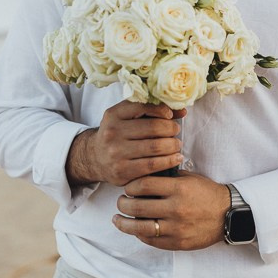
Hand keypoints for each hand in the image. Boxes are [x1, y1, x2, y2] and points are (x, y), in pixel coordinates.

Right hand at [66, 101, 185, 187]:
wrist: (95, 158)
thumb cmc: (118, 134)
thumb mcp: (128, 117)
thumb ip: (153, 110)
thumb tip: (182, 111)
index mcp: (114, 114)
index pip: (144, 106)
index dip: (162, 110)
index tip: (170, 115)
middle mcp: (112, 132)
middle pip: (154, 128)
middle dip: (171, 129)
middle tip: (176, 131)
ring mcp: (116, 153)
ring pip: (155, 147)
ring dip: (173, 145)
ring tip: (177, 145)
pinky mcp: (122, 171)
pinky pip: (152, 165)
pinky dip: (169, 161)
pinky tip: (176, 158)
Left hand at [113, 172, 229, 249]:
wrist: (229, 215)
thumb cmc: (208, 194)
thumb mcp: (191, 178)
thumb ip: (169, 176)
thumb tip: (145, 175)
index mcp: (179, 189)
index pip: (143, 185)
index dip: (130, 186)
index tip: (128, 187)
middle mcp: (176, 208)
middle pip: (136, 206)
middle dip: (123, 203)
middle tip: (121, 201)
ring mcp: (176, 228)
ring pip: (139, 227)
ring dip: (123, 223)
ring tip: (117, 219)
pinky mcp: (177, 243)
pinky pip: (151, 240)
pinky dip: (139, 234)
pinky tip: (135, 229)